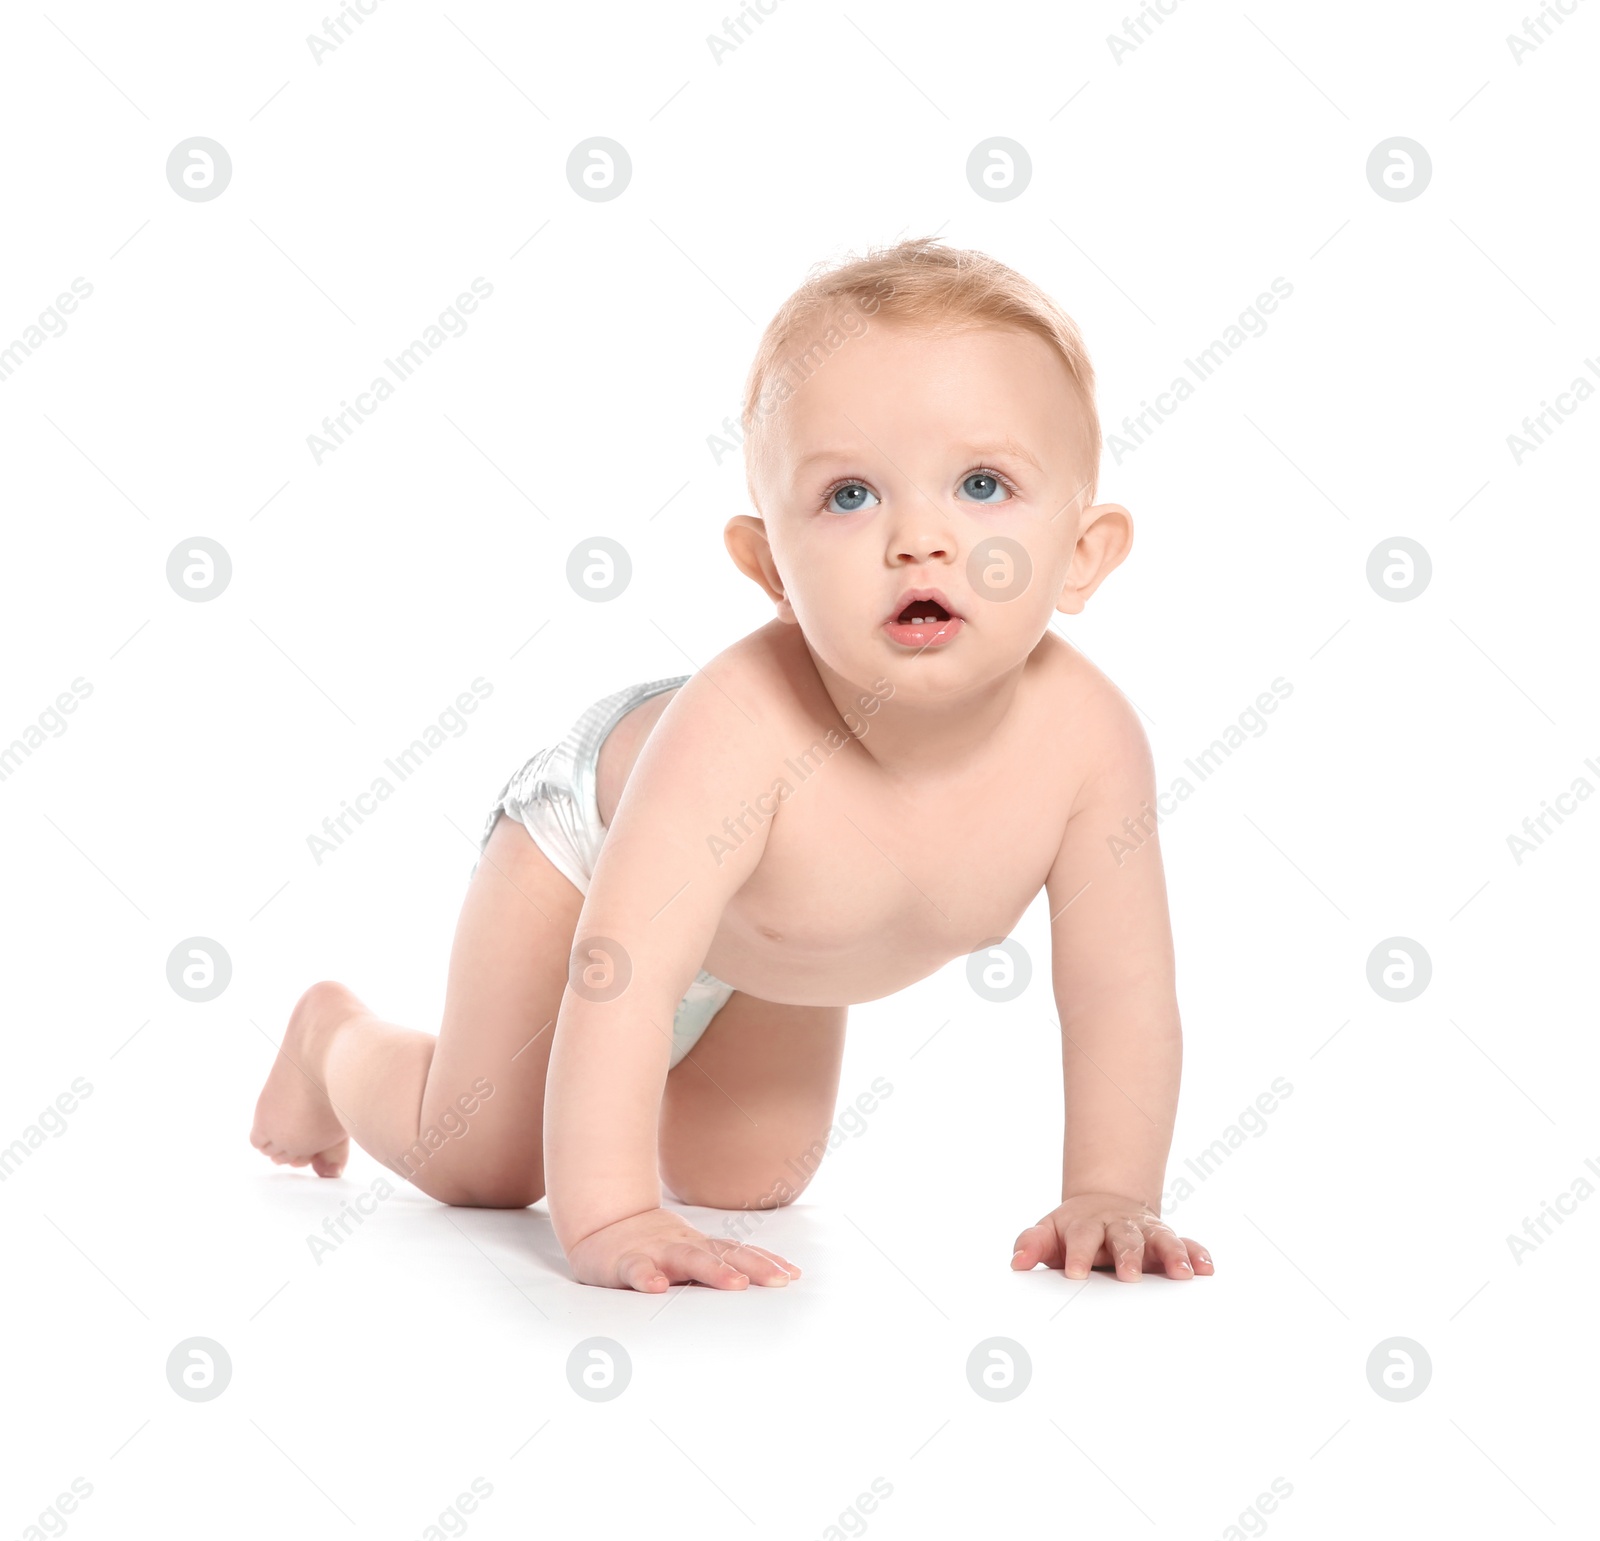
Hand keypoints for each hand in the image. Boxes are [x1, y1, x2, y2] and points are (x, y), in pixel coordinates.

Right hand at [567, 1206, 801, 1292]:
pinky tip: (657, 1288)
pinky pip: (636, 1268)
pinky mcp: (624, 1261)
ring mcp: (655, 1251)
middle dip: (753, 1267)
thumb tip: (768, 1279)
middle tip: (779, 1281)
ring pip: (686, 1259)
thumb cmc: (656, 1245)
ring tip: (735, 1284)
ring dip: (712, 1270)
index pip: (739, 1253)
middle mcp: (684, 1246)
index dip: (766, 1263)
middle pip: (723, 1254)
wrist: (603, 1223)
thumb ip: (721, 1263)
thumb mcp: (690, 1253)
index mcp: (701, 1247)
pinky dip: (647, 1276)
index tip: (794, 1275)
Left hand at [1009, 1192, 1212, 1281]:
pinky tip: (1206, 1269)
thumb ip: (1032, 1244)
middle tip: (1129, 1276)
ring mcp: (1145, 1231)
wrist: (1103, 1204)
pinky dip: (1197, 1254)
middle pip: (1124, 1237)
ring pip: (1161, 1238)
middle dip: (1127, 1256)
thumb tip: (1016, 1262)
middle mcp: (1118, 1226)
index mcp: (1086, 1224)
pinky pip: (1186, 1243)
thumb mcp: (1049, 1232)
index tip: (1074, 1273)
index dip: (1077, 1254)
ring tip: (1181, 1273)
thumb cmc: (1073, 1229)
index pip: (1081, 1238)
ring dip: (1171, 1254)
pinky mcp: (1166, 1239)